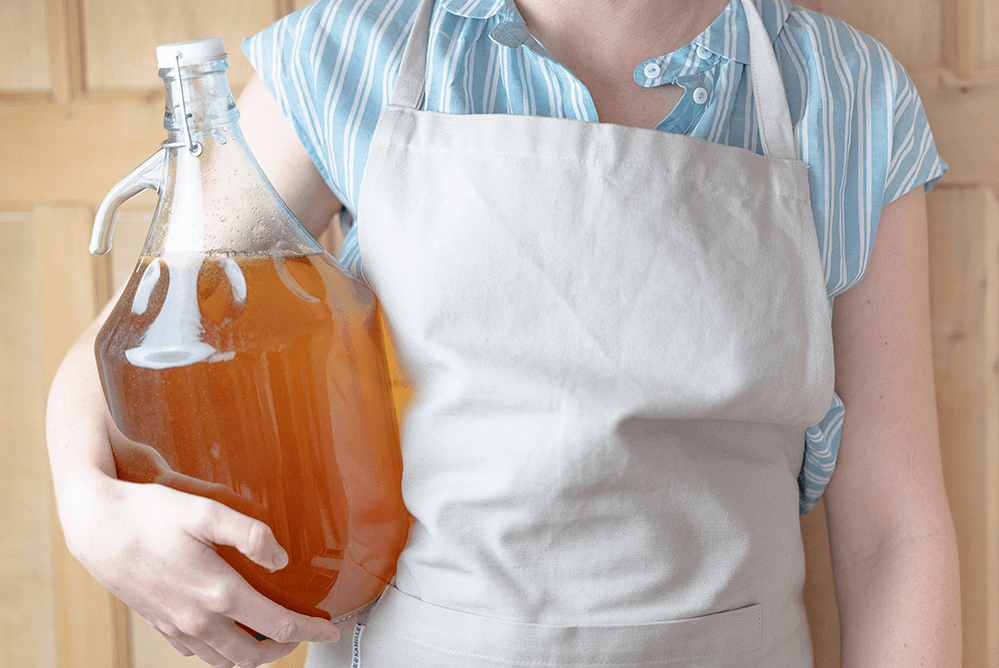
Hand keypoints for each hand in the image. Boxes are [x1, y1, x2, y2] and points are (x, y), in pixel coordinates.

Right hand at [60, 475, 339, 667]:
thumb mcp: (207, 510)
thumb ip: (250, 533)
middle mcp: (197, 619)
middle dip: (284, 648)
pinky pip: (197, 653)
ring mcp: (176, 626)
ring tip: (270, 636)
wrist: (96, 526)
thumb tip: (280, 558)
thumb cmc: (150, 513)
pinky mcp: (159, 624)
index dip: (309, 629)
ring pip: (224, 660)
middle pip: (252, 655)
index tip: (328, 626)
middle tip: (302, 631)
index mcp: (217, 592)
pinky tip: (228, 631)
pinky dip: (221, 652)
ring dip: (253, 655)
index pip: (277, 625)